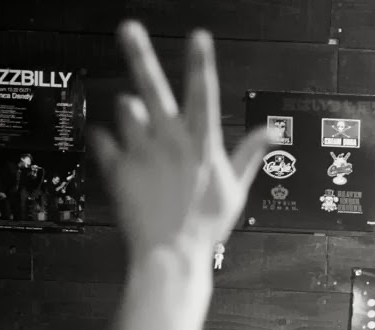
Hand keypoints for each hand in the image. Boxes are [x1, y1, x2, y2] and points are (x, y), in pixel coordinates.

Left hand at [92, 22, 267, 258]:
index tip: (199, 37)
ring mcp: (142, 152)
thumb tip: (270, 133)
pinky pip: (104, 140)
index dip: (201, 62)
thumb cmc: (206, 225)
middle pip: (153, 87)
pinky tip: (114, 150)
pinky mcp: (118, 167)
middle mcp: (171, 142)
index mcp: (202, 145)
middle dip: (141, 54)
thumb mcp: (235, 190)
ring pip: (126, 109)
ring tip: (137, 127)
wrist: (172, 254)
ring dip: (130, 113)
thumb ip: (248, 154)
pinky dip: (107, 142)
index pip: (203, 94)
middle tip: (130, 29)